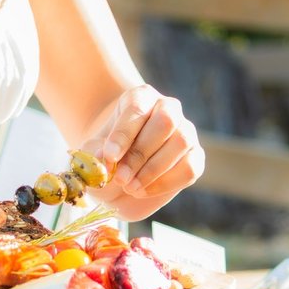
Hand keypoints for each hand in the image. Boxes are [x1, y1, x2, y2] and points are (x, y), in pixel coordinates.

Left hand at [81, 85, 204, 219]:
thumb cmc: (107, 158)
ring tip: (130, 187)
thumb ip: (96, 154)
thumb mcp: (92, 154)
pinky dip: (166, 183)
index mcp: (141, 97)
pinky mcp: (195, 156)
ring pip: (181, 142)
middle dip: (140, 154)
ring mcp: (185, 131)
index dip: (123, 134)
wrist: (120, 178)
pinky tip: (144, 191)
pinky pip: (190, 167)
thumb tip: (105, 160)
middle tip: (120, 178)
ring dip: (153, 170)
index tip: (109, 158)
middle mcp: (167, 108)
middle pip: (165, 121)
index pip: (137, 108)